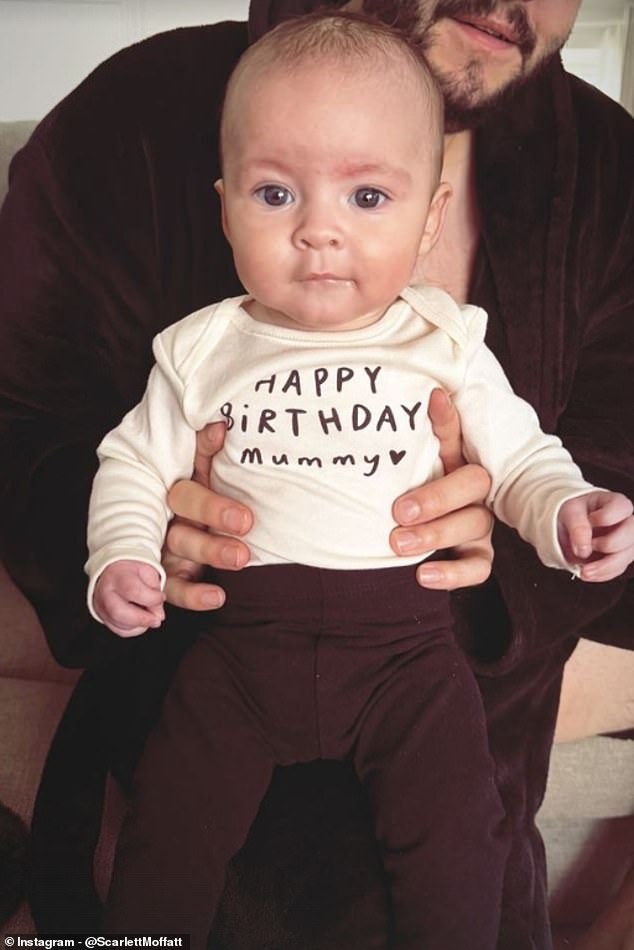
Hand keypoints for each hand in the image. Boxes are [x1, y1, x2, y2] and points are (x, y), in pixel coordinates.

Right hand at [93, 560, 164, 636]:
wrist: (113, 571)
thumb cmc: (132, 571)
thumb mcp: (147, 572)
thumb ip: (155, 591)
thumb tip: (158, 615)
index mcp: (117, 575)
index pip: (133, 591)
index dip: (151, 598)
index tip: (161, 597)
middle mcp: (105, 592)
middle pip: (119, 612)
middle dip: (143, 619)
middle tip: (157, 619)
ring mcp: (101, 606)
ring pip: (119, 624)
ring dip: (140, 625)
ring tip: (150, 616)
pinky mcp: (103, 616)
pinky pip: (119, 630)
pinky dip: (134, 629)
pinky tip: (141, 620)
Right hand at [163, 421, 252, 609]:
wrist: (218, 522)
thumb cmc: (215, 488)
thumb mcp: (211, 467)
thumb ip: (210, 448)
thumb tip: (221, 424)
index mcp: (179, 487)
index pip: (187, 486)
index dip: (209, 492)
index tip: (240, 499)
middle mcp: (168, 516)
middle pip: (181, 517)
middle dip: (213, 519)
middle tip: (245, 523)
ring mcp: (167, 547)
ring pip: (179, 551)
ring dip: (209, 553)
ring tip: (241, 557)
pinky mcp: (172, 575)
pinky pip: (175, 588)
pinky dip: (193, 596)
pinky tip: (217, 597)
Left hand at [390, 388, 493, 590]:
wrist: (405, 539)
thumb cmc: (400, 498)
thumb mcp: (396, 472)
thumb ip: (391, 449)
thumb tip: (385, 405)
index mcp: (454, 461)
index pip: (454, 435)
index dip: (447, 419)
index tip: (433, 398)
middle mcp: (472, 490)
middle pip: (472, 483)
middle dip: (436, 497)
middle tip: (399, 510)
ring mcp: (478, 522)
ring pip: (474, 523)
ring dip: (436, 533)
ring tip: (398, 543)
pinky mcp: (478, 556)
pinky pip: (478, 567)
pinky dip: (453, 574)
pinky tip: (424, 575)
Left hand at [558, 490, 633, 581]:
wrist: (566, 526)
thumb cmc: (573, 512)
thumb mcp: (570, 512)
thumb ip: (577, 527)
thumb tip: (584, 550)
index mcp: (616, 503)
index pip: (622, 508)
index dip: (606, 517)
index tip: (590, 520)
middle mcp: (626, 522)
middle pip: (631, 535)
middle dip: (609, 544)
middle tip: (588, 546)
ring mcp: (625, 542)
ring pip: (626, 557)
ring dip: (605, 567)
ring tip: (584, 571)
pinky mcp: (619, 558)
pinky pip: (617, 570)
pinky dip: (602, 574)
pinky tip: (587, 574)